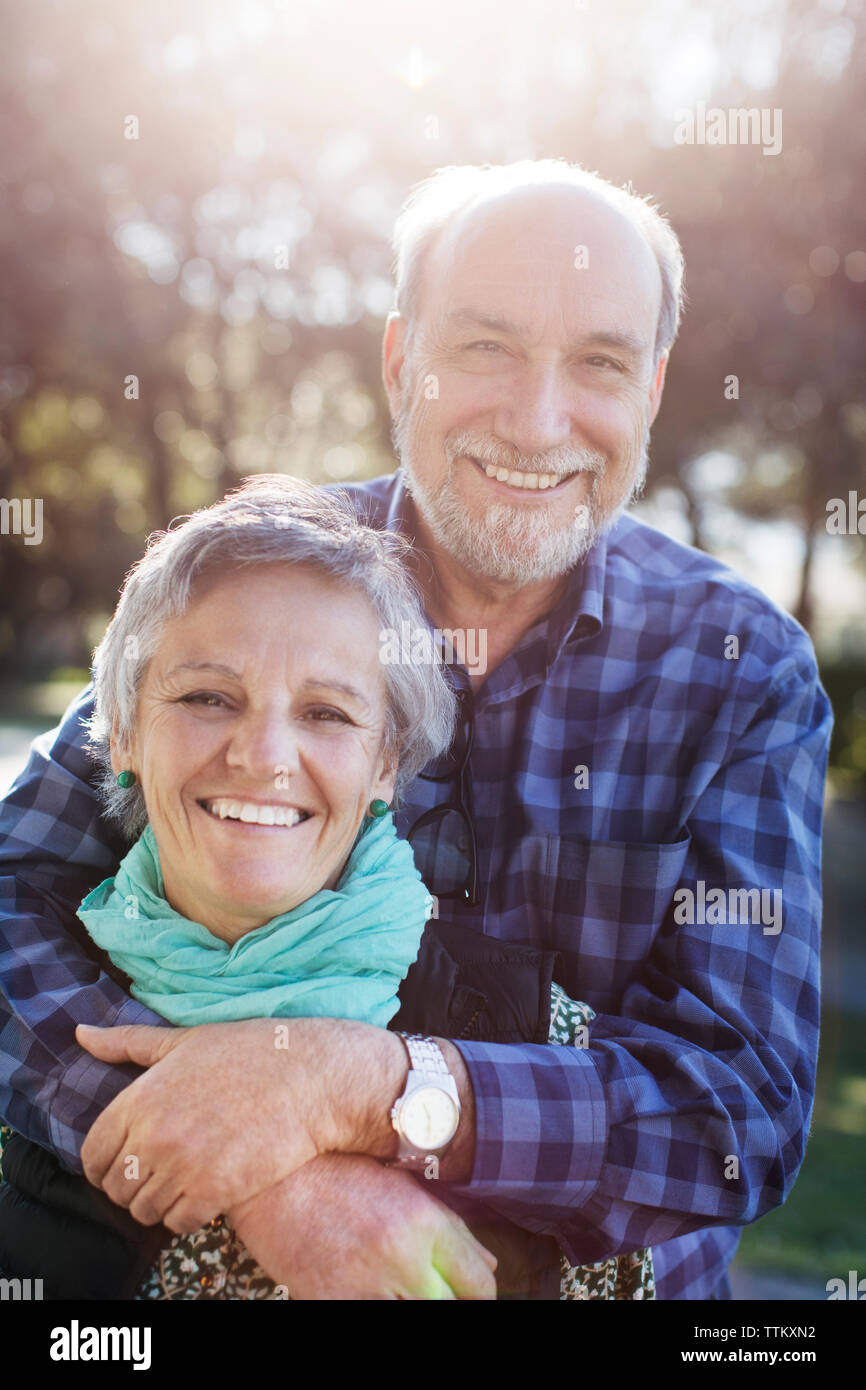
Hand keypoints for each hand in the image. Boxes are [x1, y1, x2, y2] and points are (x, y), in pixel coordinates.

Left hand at [77, 1018, 342, 1231]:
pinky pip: (179, 1224)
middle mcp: (154, 1135)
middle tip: (165, 1172)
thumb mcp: (184, 1040)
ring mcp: (184, 1166)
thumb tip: (80, 1033)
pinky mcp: (215, 1191)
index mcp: (140, 1098)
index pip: (92, 1155)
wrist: (311, 1077)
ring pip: (145, 1211)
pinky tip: (207, 1193)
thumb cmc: (250, 1052)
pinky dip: (188, 1215)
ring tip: (187, 1181)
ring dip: (161, 1203)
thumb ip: (127, 1042)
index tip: (129, 1162)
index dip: (105, 1165)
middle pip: (116, 1188)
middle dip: (135, 1185)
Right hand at [229, 1153, 497, 1299]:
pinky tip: (371, 1291)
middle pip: (449, 1308)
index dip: (481, 1295)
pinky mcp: (331, 1305)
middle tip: (434, 1289)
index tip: (472, 1295)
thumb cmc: (339, 1174)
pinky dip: (378, 1308)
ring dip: (412, 1303)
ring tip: (398, 1286)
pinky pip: (371, 1318)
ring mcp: (366, 1287)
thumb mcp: (403, 1188)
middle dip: (448, 1301)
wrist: (274, 1179)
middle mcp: (402, 1258)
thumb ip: (451, 1228)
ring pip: (415, 1316)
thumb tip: (490, 1267)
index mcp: (424, 1224)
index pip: (479, 1284)